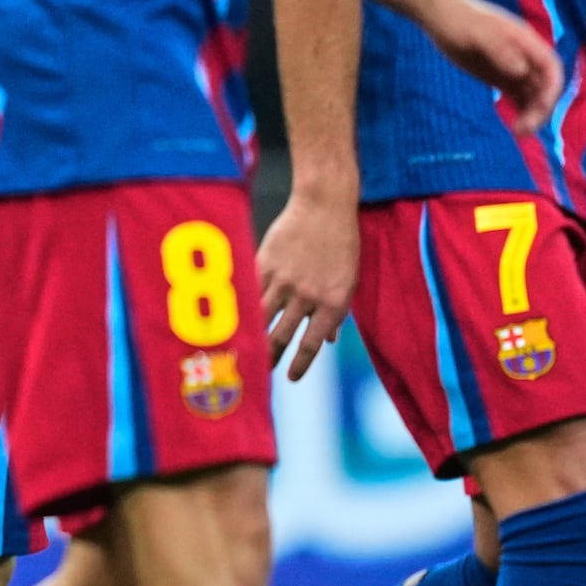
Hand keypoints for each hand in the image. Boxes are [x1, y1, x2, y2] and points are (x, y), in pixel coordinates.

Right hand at [258, 188, 358, 380]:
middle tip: (260, 373)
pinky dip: (245, 307)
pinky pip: (252, 291)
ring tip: (244, 351)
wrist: (324, 205)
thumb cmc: (341, 244)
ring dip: (253, 337)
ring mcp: (284, 279)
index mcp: (333, 303)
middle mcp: (308, 296)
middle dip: (270, 358)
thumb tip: (330, 342)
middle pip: (282, 336)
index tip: (290, 380)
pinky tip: (236, 317)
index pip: (311, 345)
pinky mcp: (266, 263)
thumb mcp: (349, 280)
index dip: (299, 365)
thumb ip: (337, 313)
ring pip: (262, 318)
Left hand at [424, 0, 562, 132]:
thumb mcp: (480, 33)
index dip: (552, 90)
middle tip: (523, 130)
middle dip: (541, 109)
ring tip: (518, 132)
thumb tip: (521, 71)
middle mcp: (525, 56)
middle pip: (545, 86)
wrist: (441, 15)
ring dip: (532, 114)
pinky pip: (518, 96)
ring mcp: (513, 67)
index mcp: (527, 42)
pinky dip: (522, 111)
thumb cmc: (460, 20)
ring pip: (533, 94)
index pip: (551, 69)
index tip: (541, 110)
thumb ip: (501, 51)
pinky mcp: (500, 76)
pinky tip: (516, 127)